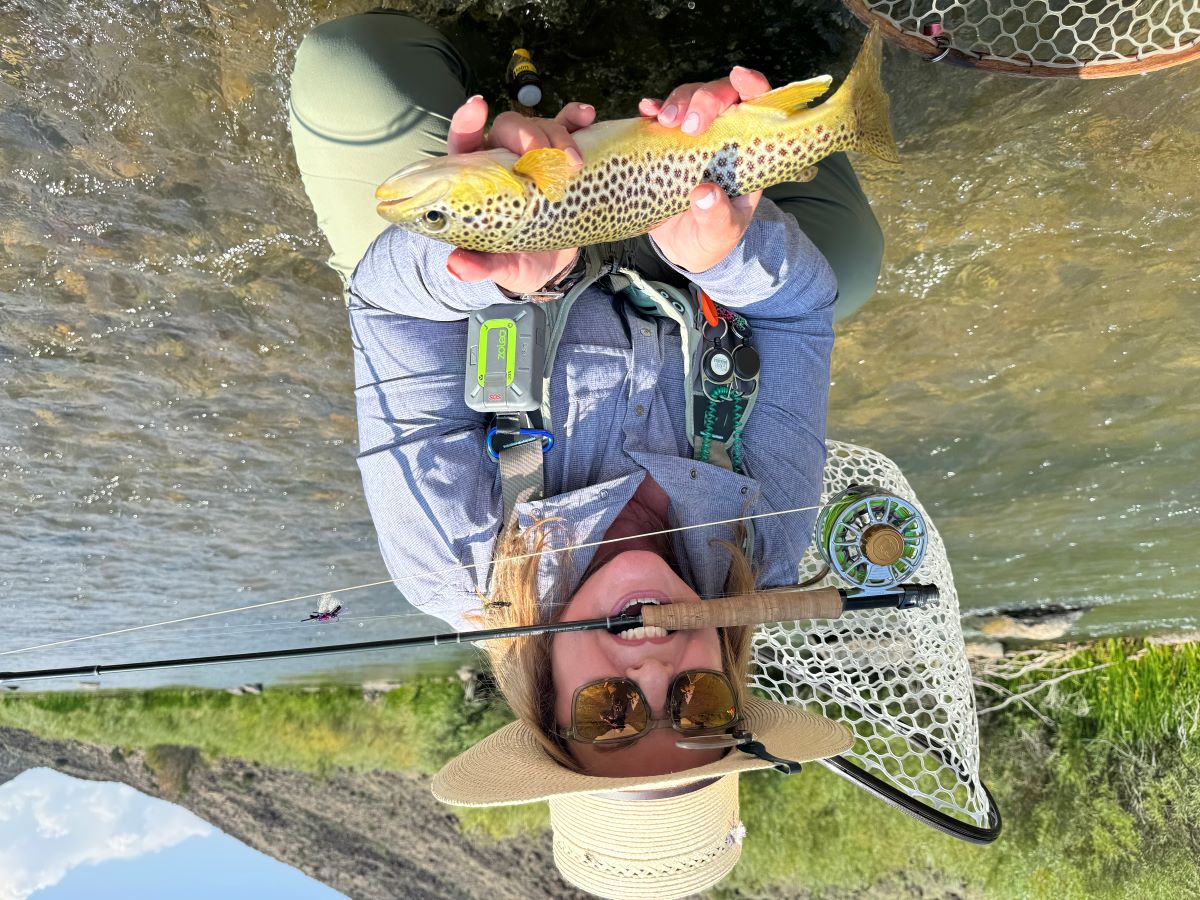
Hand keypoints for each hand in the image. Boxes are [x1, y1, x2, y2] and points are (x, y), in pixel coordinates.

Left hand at [444, 96, 594, 294]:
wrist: (552, 265)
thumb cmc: (517, 261)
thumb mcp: (500, 267)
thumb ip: (480, 265)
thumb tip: (456, 267)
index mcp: (476, 180)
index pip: (464, 143)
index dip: (467, 122)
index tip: (478, 108)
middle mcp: (502, 158)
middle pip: (507, 129)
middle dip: (526, 134)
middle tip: (541, 154)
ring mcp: (533, 153)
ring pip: (540, 126)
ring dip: (558, 136)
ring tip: (574, 161)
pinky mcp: (561, 154)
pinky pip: (568, 126)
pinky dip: (577, 118)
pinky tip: (587, 116)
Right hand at [640, 67, 771, 272]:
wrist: (682, 249)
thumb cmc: (711, 238)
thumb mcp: (721, 235)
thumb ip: (718, 217)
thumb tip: (706, 193)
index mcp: (746, 152)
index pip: (758, 107)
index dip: (753, 86)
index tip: (740, 79)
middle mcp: (722, 136)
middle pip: (720, 96)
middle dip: (705, 99)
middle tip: (689, 125)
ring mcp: (691, 137)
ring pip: (689, 99)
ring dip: (677, 102)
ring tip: (663, 122)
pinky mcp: (664, 142)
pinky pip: (658, 116)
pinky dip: (651, 109)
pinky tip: (644, 111)